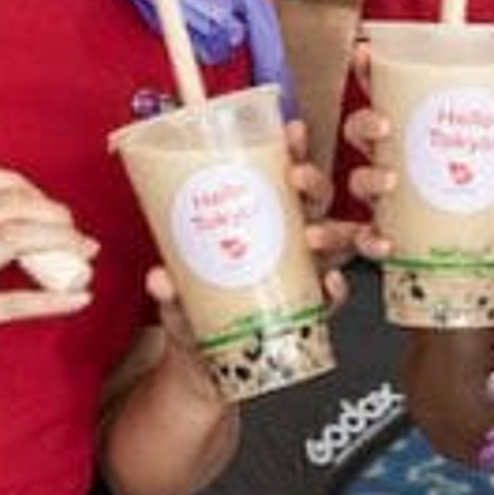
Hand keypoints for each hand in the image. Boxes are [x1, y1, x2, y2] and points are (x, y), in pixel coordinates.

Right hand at [0, 162, 97, 406]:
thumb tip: (26, 220)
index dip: (20, 183)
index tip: (45, 205)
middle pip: (6, 206)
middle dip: (53, 213)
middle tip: (77, 234)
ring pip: (11, 239)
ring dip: (59, 242)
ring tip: (86, 254)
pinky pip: (12, 302)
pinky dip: (54, 299)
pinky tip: (80, 299)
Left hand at [122, 125, 356, 411]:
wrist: (207, 366)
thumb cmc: (195, 312)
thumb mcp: (178, 294)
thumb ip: (170, 288)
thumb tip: (158, 278)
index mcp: (261, 219)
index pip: (282, 174)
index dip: (293, 148)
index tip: (291, 128)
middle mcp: (289, 240)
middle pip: (316, 200)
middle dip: (314, 181)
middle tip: (296, 177)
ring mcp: (304, 274)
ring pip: (335, 241)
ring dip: (331, 232)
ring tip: (313, 235)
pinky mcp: (311, 311)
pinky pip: (334, 297)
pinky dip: (335, 290)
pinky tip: (330, 285)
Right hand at [337, 81, 493, 264]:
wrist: (459, 250)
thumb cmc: (467, 191)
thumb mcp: (492, 164)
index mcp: (406, 132)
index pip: (380, 93)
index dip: (368, 71)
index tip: (364, 52)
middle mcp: (385, 160)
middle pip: (357, 131)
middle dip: (364, 122)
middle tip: (385, 124)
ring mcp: (380, 197)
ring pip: (355, 181)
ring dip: (368, 177)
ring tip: (391, 180)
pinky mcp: (382, 234)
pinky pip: (362, 238)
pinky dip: (369, 241)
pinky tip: (386, 242)